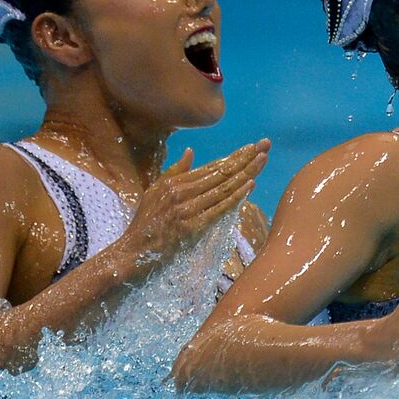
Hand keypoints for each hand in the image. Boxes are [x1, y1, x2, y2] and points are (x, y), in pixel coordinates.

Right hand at [118, 140, 269, 263]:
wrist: (132, 253)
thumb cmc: (145, 224)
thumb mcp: (155, 192)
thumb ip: (175, 172)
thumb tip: (191, 152)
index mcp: (175, 182)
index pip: (212, 167)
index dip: (234, 156)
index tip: (252, 147)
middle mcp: (181, 192)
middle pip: (221, 173)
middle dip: (245, 159)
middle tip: (265, 146)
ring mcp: (186, 209)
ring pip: (223, 188)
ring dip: (246, 173)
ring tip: (263, 160)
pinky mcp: (191, 227)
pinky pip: (218, 209)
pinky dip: (236, 196)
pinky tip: (250, 185)